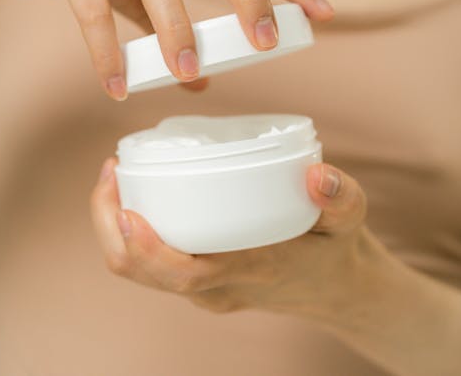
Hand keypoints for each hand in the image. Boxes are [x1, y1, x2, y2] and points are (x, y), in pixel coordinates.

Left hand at [90, 156, 379, 318]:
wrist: (338, 291)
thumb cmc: (338, 249)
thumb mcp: (351, 219)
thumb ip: (342, 197)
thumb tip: (318, 174)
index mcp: (249, 271)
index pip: (183, 274)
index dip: (146, 247)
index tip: (126, 208)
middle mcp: (218, 288)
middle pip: (142, 273)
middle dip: (109, 225)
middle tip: (111, 170)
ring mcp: (206, 291)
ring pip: (140, 272)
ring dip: (113, 229)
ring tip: (114, 175)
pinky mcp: (201, 284)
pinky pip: (151, 267)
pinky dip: (130, 234)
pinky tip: (132, 195)